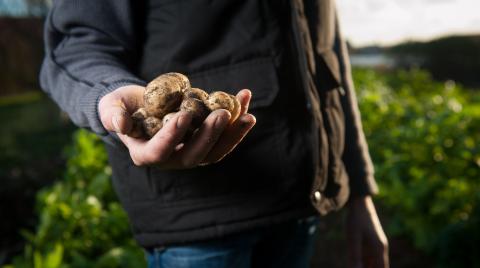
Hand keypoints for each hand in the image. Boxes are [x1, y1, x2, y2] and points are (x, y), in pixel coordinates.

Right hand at [98, 85, 255, 168]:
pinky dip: (237, 121)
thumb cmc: (121, 106)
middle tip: (223, 113)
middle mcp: (171, 159)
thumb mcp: (111, 107)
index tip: (184, 115)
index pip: (159, 152)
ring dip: (233, 134)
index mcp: (145, 154)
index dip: (172, 137)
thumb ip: (113, 115)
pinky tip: (245, 98)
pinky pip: (224, 136)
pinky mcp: (205, 142)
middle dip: (210, 136)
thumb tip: (120, 124)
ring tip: (248, 114)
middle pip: (194, 156)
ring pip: (215, 151)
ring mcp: (190, 152)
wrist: (140, 105)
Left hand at [346, 195, 388, 267]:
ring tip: (354, 263)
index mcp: (379, 249)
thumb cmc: (356, 219)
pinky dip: (362, 263)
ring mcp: (375, 246)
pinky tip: (354, 262)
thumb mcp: (353, 238)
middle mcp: (380, 249)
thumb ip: (355, 256)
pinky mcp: (370, 243)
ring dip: (364, 266)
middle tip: (356, 265)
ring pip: (372, 264)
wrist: (359, 203)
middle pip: (378, 267)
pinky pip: (367, 258)